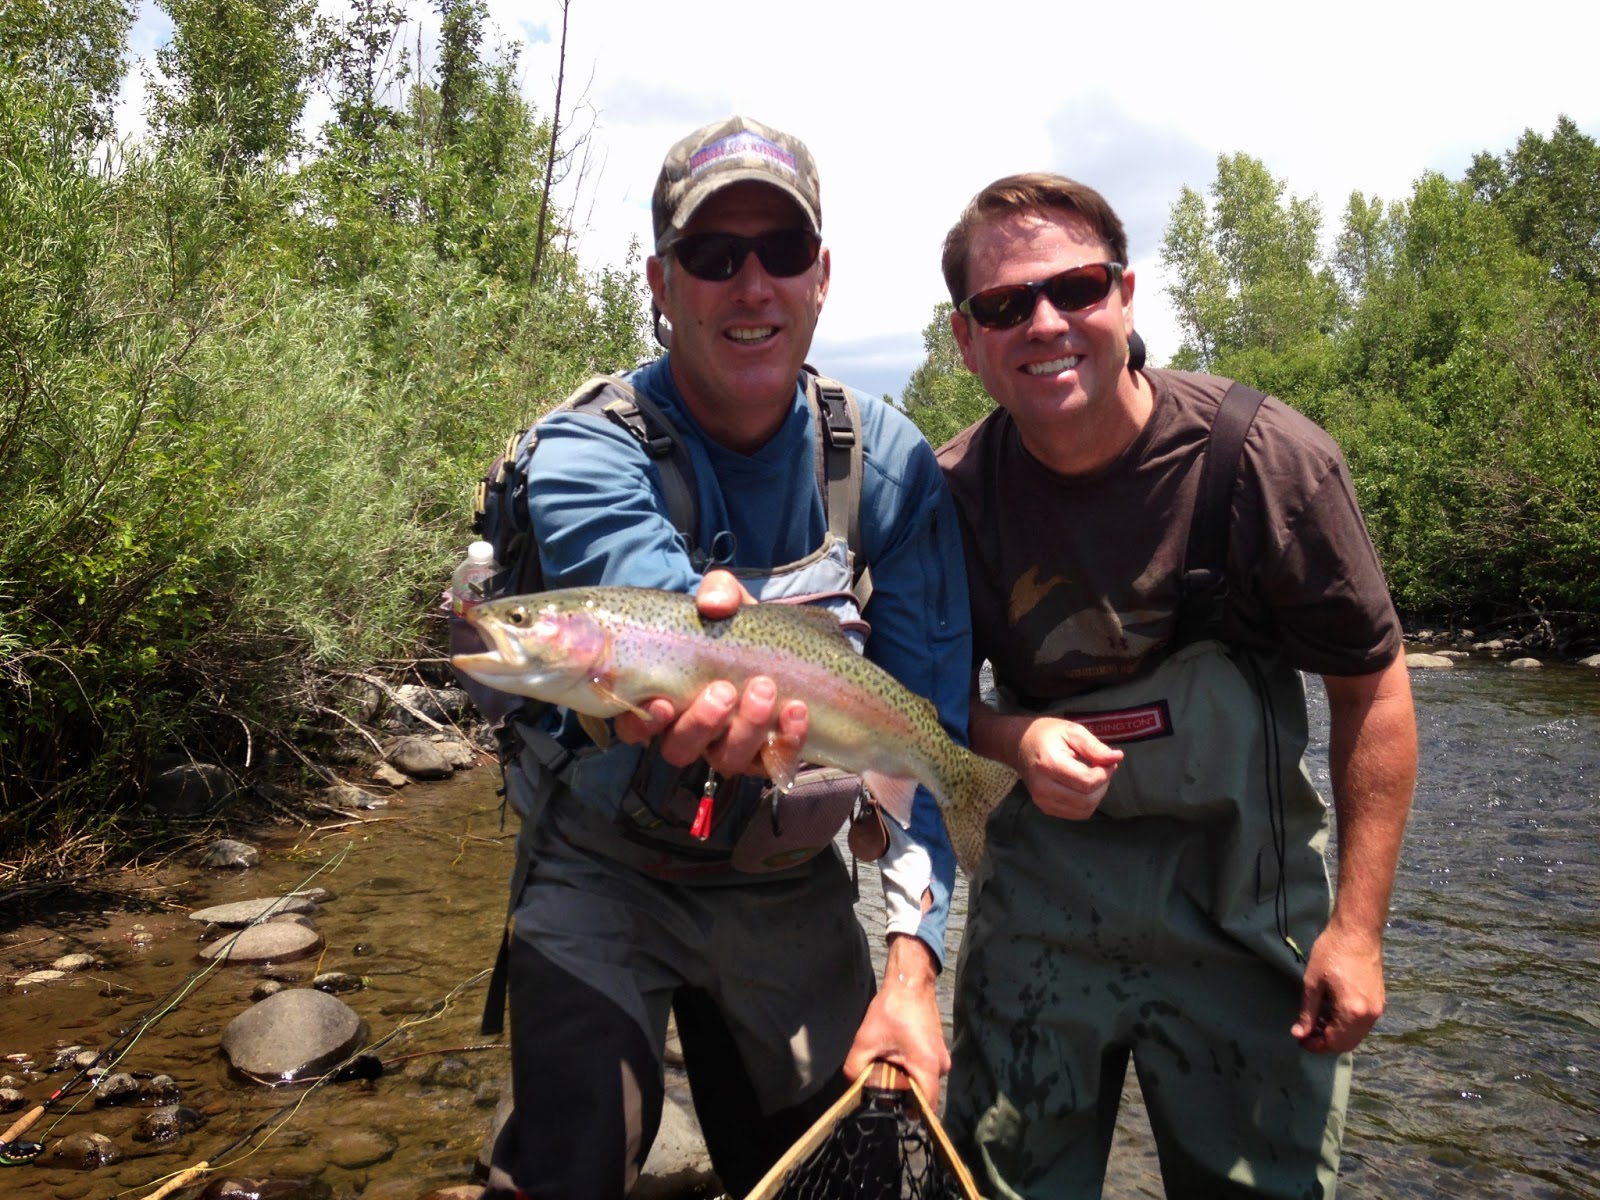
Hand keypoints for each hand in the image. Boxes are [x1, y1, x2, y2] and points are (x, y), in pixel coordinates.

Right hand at [612, 571, 810, 775]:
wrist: (791, 647)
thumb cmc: (741, 629)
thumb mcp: (729, 602)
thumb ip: (717, 592)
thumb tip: (713, 605)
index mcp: (666, 699)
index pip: (637, 726)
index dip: (643, 724)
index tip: (662, 703)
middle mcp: (692, 731)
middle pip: (680, 749)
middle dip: (701, 723)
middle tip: (725, 690)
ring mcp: (730, 748)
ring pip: (726, 759)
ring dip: (746, 728)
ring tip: (766, 689)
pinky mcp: (769, 757)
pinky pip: (775, 761)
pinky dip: (787, 739)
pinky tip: (798, 710)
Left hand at [843, 936, 949, 1106]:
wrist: (909, 983)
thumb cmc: (891, 1010)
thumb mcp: (866, 1040)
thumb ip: (856, 1070)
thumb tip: (856, 1088)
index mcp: (928, 1066)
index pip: (925, 1108)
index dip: (906, 1114)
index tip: (888, 1111)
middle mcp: (941, 1066)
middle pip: (920, 1096)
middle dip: (899, 1095)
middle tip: (878, 1084)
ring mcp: (941, 1059)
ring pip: (920, 1083)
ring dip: (902, 1080)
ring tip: (884, 1065)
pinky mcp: (936, 1052)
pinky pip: (922, 1071)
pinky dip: (907, 1070)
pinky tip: (893, 1056)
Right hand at [1016, 718, 1123, 818]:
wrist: (1020, 745)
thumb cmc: (1047, 735)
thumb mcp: (1072, 731)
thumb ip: (1095, 746)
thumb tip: (1118, 757)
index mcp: (1049, 764)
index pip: (1088, 782)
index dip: (1105, 772)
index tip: (1107, 760)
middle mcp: (1043, 788)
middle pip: (1088, 800)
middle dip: (1103, 785)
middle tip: (1102, 768)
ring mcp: (1042, 801)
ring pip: (1085, 810)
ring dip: (1096, 795)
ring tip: (1092, 776)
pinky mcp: (1046, 808)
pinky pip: (1077, 813)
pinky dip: (1086, 802)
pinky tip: (1082, 786)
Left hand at [1293, 919, 1385, 1053]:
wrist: (1358, 931)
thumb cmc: (1332, 952)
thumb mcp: (1313, 983)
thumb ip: (1307, 1012)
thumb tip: (1299, 1034)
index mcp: (1353, 1013)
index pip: (1334, 1042)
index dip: (1316, 1046)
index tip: (1300, 1041)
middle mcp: (1369, 1016)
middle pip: (1347, 1043)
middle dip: (1326, 1043)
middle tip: (1306, 1034)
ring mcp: (1378, 1009)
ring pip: (1356, 1035)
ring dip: (1337, 1035)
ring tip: (1316, 1024)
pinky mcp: (1379, 1001)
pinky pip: (1362, 1024)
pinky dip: (1347, 1026)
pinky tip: (1331, 1014)